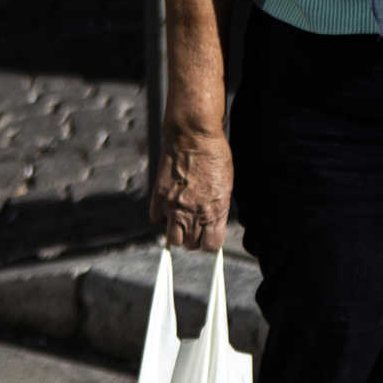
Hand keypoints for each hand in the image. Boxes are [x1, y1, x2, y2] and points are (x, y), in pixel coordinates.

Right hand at [150, 129, 232, 251]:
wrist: (193, 137)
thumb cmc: (214, 156)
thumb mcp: (225, 184)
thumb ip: (218, 207)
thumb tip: (213, 224)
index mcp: (215, 209)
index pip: (211, 245)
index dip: (211, 243)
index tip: (210, 238)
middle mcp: (194, 212)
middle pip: (191, 245)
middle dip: (194, 240)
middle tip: (196, 229)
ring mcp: (175, 207)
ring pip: (173, 239)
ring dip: (178, 234)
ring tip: (183, 222)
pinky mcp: (159, 198)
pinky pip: (157, 220)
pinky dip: (162, 217)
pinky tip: (170, 208)